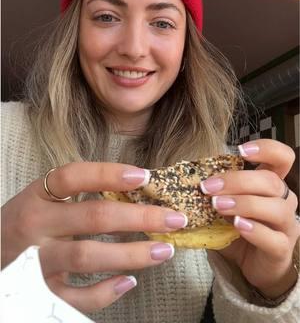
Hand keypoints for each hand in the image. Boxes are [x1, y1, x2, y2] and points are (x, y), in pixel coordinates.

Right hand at [1, 162, 186, 311]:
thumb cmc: (25, 225)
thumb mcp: (42, 202)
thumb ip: (76, 195)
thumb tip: (134, 188)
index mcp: (36, 196)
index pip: (72, 175)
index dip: (109, 173)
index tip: (145, 176)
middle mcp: (34, 225)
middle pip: (93, 216)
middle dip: (140, 217)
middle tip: (175, 218)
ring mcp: (34, 261)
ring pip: (89, 256)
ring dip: (133, 254)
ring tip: (166, 250)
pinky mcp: (37, 293)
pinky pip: (75, 297)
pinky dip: (105, 292)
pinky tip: (129, 282)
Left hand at [200, 139, 299, 297]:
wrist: (247, 264)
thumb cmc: (235, 228)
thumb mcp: (224, 204)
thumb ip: (216, 190)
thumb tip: (190, 176)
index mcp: (271, 184)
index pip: (282, 157)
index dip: (267, 149)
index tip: (241, 151)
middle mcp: (284, 200)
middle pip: (272, 181)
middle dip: (238, 181)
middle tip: (209, 187)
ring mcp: (286, 226)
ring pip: (276, 208)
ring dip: (244, 203)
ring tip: (217, 206)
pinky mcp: (282, 249)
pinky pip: (274, 238)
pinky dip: (255, 230)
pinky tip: (237, 225)